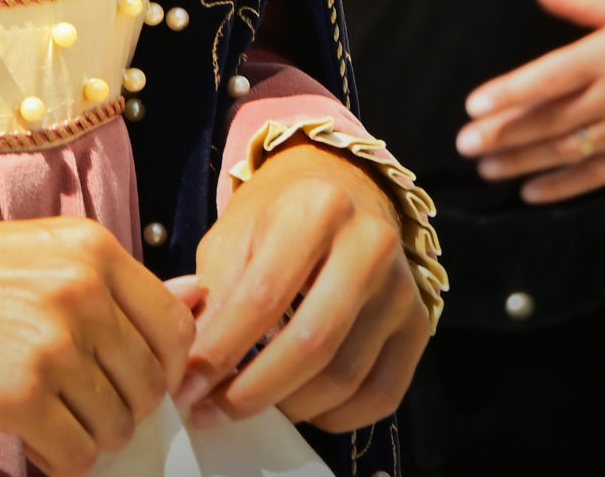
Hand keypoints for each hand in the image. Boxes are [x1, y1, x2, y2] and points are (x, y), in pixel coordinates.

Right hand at [0, 215, 194, 476]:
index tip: (130, 379)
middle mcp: (82, 289)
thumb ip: (111, 287)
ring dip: (86, 432)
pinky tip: (27, 432)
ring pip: (116, 425)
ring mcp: (54, 342)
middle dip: (120, 406)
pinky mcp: (22, 395)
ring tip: (42, 409)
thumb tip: (199, 304)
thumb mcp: (38, 256)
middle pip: (149, 384)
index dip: (160, 367)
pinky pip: (77, 456)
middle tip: (74, 399)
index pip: (172, 328)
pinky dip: (59, 458)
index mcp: (90, 247)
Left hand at [174, 141, 427, 433]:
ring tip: (249, 403)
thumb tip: (192, 371)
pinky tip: (300, 404)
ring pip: (345, 376)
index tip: (186, 384)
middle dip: (255, 389)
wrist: (340, 188)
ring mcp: (402, 287)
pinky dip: (335, 416)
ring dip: (289, 405)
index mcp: (317, 208)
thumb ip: (213, 296)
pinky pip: (381, 394)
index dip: (221, 348)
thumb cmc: (276, 214)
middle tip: (213, 408)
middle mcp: (371, 244)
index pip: (265, 295)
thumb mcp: (233, 235)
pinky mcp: (419, 324)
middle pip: (313, 342)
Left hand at [455, 0, 604, 199]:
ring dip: (523, 161)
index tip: (473, 105)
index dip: (510, 92)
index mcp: (604, 56)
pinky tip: (530, 192)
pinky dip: (563, 187)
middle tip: (464, 143)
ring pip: (566, 150)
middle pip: (550, 118)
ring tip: (486, 167)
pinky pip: (596, 176)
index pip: (548, 77)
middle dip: (504, 133)